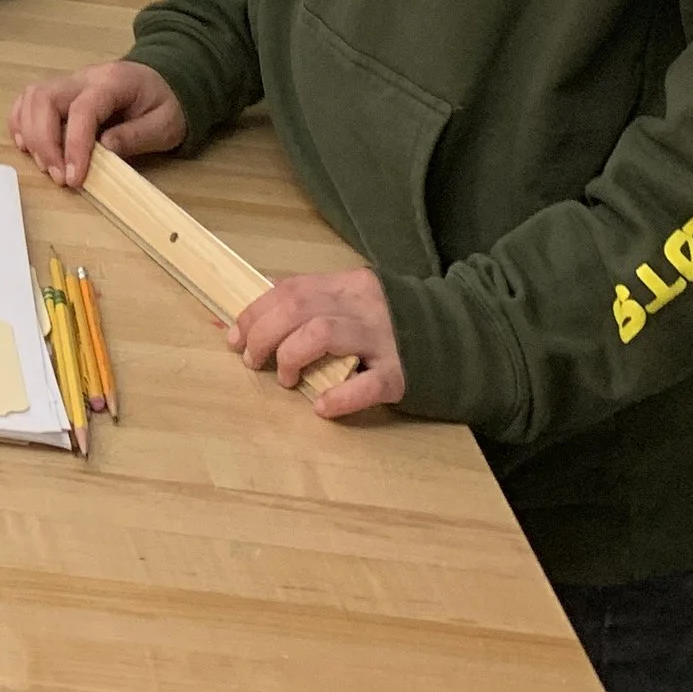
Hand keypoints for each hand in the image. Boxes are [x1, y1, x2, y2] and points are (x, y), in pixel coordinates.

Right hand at [9, 59, 187, 185]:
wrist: (166, 80)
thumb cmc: (165, 104)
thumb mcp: (165, 124)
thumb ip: (136, 135)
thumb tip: (104, 148)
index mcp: (112, 82)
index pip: (82, 110)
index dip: (74, 145)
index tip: (73, 178)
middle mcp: (83, 77)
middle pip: (45, 98)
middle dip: (44, 141)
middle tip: (57, 176)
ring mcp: (68, 82)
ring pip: (32, 98)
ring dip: (30, 134)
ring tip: (46, 166)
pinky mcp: (60, 92)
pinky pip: (29, 100)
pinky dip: (21, 123)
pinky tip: (27, 146)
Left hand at [230, 263, 403, 417]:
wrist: (458, 338)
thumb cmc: (393, 323)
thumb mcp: (354, 300)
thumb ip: (314, 300)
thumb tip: (257, 304)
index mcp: (347, 285)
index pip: (289, 289)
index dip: (255, 313)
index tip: (235, 336)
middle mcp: (362, 306)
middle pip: (298, 308)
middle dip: (264, 334)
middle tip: (252, 361)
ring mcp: (383, 339)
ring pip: (324, 333)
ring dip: (292, 356)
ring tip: (286, 379)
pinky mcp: (402, 374)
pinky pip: (368, 384)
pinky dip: (340, 397)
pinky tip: (322, 407)